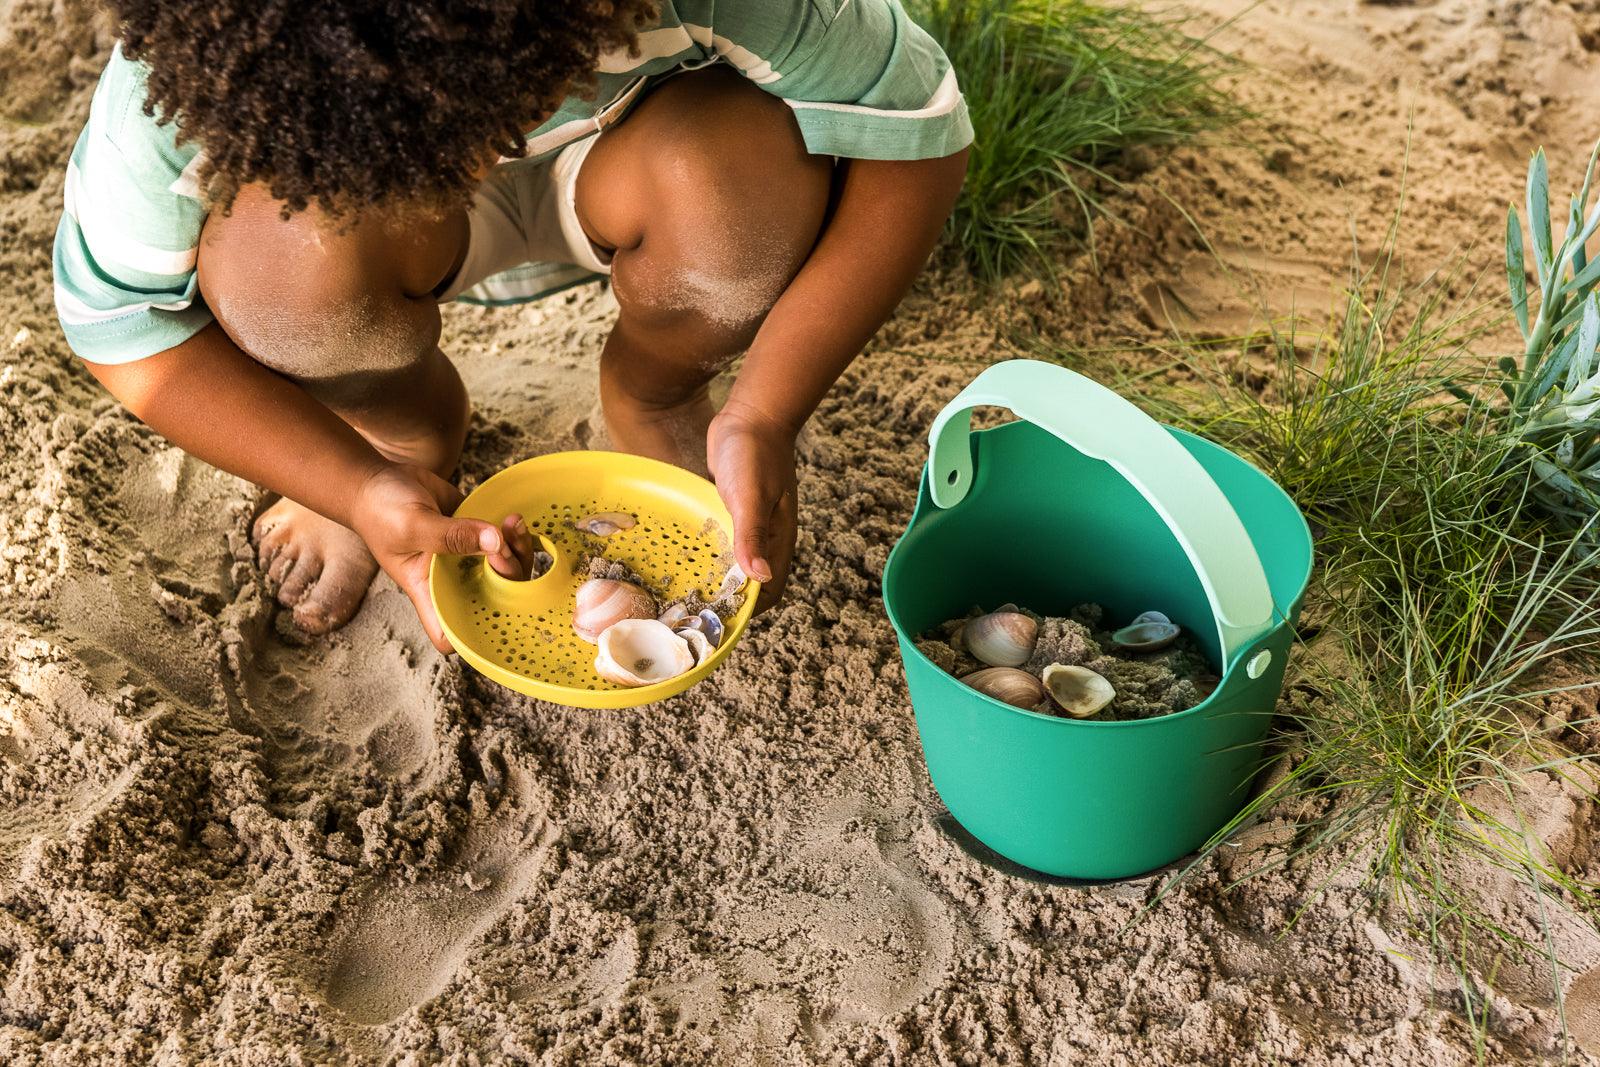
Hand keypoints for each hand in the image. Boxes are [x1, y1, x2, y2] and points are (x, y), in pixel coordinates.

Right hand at [348, 462, 509, 651]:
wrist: (376, 480)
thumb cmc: (381, 511)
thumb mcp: (413, 525)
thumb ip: (452, 536)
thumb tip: (496, 541)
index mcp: (428, 589)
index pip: (449, 632)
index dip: (473, 635)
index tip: (494, 611)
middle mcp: (449, 578)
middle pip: (492, 597)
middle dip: (509, 577)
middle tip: (503, 547)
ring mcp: (464, 554)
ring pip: (503, 567)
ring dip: (517, 550)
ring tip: (512, 524)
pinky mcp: (473, 530)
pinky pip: (503, 540)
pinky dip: (513, 533)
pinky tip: (512, 517)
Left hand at [706, 405, 797, 612]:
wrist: (751, 415)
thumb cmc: (753, 455)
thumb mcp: (749, 496)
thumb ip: (753, 536)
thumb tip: (760, 578)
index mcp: (778, 539)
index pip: (769, 590)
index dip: (748, 610)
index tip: (718, 621)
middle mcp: (766, 537)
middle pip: (752, 582)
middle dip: (729, 600)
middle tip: (692, 614)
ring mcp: (750, 523)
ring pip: (736, 563)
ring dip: (718, 578)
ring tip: (685, 594)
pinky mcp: (733, 510)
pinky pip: (724, 541)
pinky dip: (710, 553)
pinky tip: (687, 557)